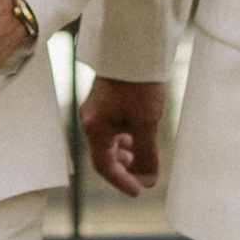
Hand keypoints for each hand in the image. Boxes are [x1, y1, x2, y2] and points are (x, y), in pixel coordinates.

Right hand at [79, 78, 167, 199]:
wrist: (135, 48)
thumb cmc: (139, 83)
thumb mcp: (147, 122)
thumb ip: (147, 154)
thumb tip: (149, 180)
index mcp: (95, 127)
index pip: (104, 167)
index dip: (122, 182)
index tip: (140, 191)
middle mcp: (90, 120)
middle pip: (104, 156)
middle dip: (124, 169)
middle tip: (144, 176)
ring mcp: (96, 111)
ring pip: (108, 143)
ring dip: (125, 155)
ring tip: (143, 156)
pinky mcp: (104, 103)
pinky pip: (111, 130)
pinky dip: (125, 140)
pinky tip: (139, 137)